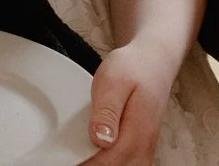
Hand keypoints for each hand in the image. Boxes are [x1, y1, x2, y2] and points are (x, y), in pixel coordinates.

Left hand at [80, 40, 179, 163]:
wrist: (154, 62)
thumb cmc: (134, 69)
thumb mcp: (114, 81)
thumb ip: (107, 112)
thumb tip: (101, 140)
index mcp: (137, 134)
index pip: (106, 163)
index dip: (83, 162)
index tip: (64, 156)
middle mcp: (143, 149)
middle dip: (90, 162)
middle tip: (70, 148)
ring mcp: (143, 152)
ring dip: (99, 161)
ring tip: (80, 149)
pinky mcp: (139, 151)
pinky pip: (122, 163)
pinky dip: (106, 160)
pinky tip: (93, 149)